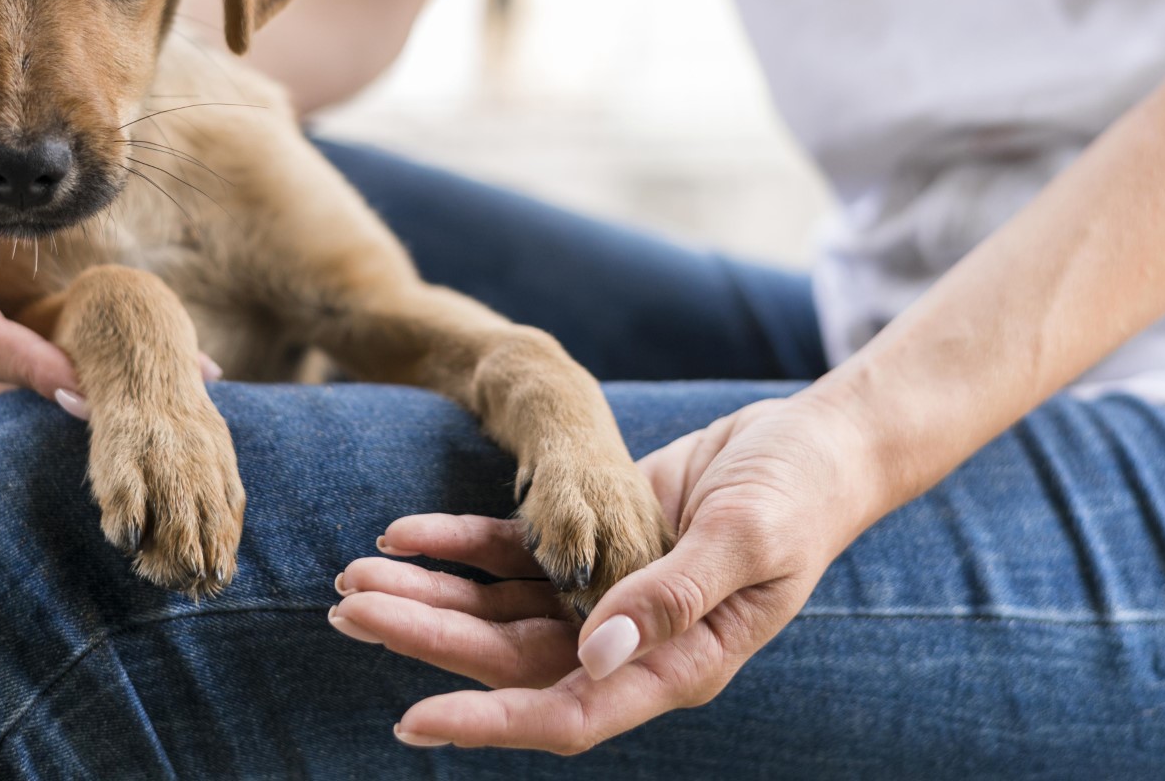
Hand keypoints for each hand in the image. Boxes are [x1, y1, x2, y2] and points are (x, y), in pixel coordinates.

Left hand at [328, 394, 881, 752]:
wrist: (817, 443)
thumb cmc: (800, 497)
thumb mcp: (746, 540)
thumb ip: (672, 598)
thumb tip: (594, 656)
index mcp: (676, 666)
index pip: (566, 713)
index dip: (488, 722)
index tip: (412, 720)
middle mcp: (628, 644)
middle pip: (507, 661)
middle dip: (425, 639)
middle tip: (347, 612)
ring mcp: (605, 595)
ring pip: (497, 610)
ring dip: (427, 594)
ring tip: (353, 577)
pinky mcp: (593, 542)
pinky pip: (510, 553)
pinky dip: (457, 544)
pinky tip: (404, 531)